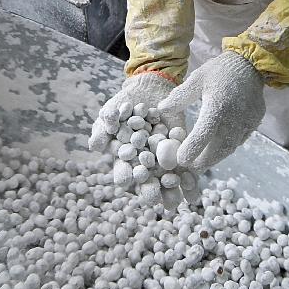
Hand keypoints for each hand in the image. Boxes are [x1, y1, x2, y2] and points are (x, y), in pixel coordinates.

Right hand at [90, 72, 188, 207]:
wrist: (151, 88)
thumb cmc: (125, 104)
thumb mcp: (110, 113)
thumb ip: (102, 129)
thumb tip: (95, 146)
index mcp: (125, 159)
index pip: (123, 170)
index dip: (124, 175)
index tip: (127, 180)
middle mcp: (144, 163)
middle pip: (146, 180)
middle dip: (149, 190)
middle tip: (153, 197)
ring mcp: (163, 160)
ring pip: (167, 178)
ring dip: (171, 189)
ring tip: (176, 200)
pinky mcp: (181, 153)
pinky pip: (187, 168)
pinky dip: (190, 179)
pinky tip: (193, 191)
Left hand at [158, 51, 264, 170]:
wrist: (251, 64)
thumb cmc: (220, 71)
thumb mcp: (196, 79)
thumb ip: (179, 97)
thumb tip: (161, 110)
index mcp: (218, 106)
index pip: (204, 134)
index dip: (192, 149)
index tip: (180, 160)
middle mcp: (235, 118)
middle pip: (218, 149)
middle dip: (202, 162)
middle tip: (188, 167)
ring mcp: (247, 122)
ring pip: (229, 148)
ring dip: (214, 157)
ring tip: (200, 161)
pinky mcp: (254, 123)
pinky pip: (238, 141)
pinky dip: (225, 147)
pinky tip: (215, 147)